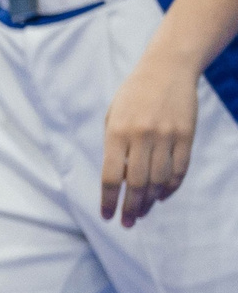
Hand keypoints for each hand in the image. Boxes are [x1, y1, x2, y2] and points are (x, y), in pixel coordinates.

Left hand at [101, 56, 195, 226]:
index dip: (108, 200)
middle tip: (127, 223)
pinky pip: (179, 170)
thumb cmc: (133, 95)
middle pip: (136, 184)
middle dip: (131, 208)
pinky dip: (170, 187)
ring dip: (150, 201)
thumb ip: (113, 147)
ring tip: (142, 212)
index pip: (111, 176)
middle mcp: (141, 136)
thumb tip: (117, 182)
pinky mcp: (186, 136)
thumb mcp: (113, 116)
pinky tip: (161, 196)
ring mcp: (166, 136)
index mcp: (117, 132)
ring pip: (159, 180)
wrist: (166, 69)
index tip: (107, 216)